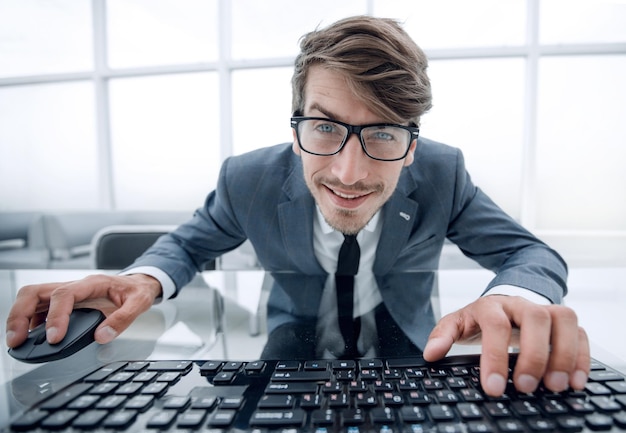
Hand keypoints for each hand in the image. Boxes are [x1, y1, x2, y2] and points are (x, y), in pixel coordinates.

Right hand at [5, 273, 161, 347]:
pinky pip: (39, 308)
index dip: (55, 316)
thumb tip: (102, 336)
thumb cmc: (136, 291)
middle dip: (21, 314)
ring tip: (16, 340)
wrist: (139, 284)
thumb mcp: (139, 303)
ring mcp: (67, 293)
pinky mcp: (64, 302)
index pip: (64, 295)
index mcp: (92, 283)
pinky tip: (30, 336)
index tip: (54, 337)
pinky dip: (29, 322)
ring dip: (19, 317)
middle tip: (17, 339)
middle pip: (36, 291)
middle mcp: (75, 286)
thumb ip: (123, 319)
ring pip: (32, 298)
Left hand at [423, 295, 589, 396]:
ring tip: (555, 386)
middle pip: (535, 319)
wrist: (504, 301)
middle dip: (533, 355)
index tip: (493, 387)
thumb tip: (431, 353)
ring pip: (563, 320)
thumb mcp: (458, 323)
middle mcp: (521, 304)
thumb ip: (443, 335)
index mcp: (491, 306)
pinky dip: (581, 356)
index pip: (495, 326)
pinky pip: (580, 332)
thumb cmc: (482, 317)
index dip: (494, 357)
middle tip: (525, 387)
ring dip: (563, 354)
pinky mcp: (564, 322)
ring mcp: (545, 310)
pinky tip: (576, 381)